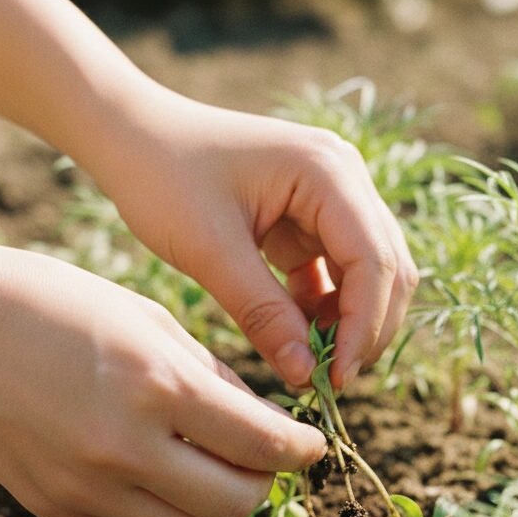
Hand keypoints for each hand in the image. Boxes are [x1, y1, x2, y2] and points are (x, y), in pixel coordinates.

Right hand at [0, 243, 326, 516]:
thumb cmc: (58, 306)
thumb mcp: (149, 321)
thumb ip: (213, 379)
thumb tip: (265, 424)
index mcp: (159, 386)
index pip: (261, 445)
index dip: (301, 451)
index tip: (310, 447)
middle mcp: (127, 448)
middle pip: (235, 506)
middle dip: (264, 487)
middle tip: (262, 463)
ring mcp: (89, 489)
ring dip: (218, 514)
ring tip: (213, 477)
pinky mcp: (58, 512)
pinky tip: (164, 492)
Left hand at [82, 83, 418, 389]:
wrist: (130, 135)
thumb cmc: (162, 177)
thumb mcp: (209, 251)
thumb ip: (263, 314)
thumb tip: (307, 375)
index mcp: (327, 171)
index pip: (375, 260)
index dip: (364, 325)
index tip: (337, 379)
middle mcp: (345, 177)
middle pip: (388, 268)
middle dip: (366, 329)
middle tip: (330, 381)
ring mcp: (335, 195)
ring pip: (371, 274)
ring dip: (350, 322)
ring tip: (311, 362)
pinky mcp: (314, 216)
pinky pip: (340, 272)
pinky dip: (326, 309)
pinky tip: (298, 335)